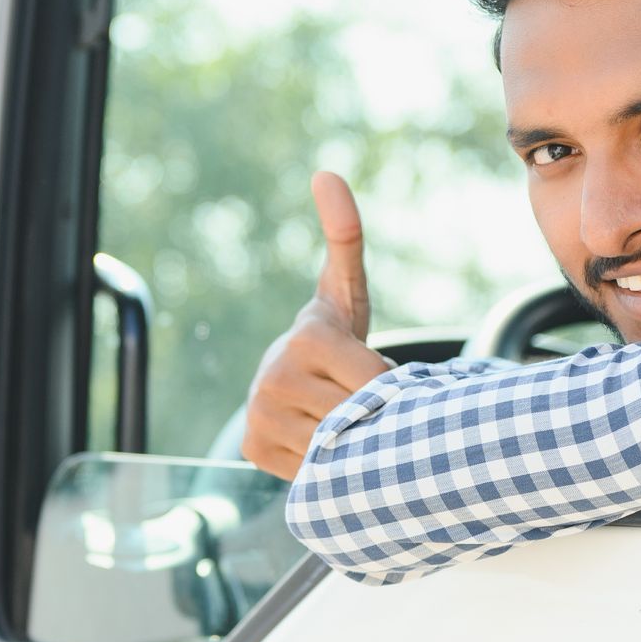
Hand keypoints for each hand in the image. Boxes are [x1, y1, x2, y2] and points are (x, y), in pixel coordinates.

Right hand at [241, 172, 392, 480]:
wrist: (286, 382)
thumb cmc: (330, 335)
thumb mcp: (347, 291)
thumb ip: (346, 237)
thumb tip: (326, 173)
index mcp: (307, 338)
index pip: (380, 382)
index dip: (389, 385)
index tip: (370, 373)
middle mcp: (274, 378)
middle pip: (364, 415)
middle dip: (373, 412)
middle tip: (356, 397)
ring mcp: (260, 417)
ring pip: (344, 447)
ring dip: (355, 440)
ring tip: (340, 416)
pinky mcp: (251, 450)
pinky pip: (318, 469)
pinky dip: (328, 462)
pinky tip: (317, 437)